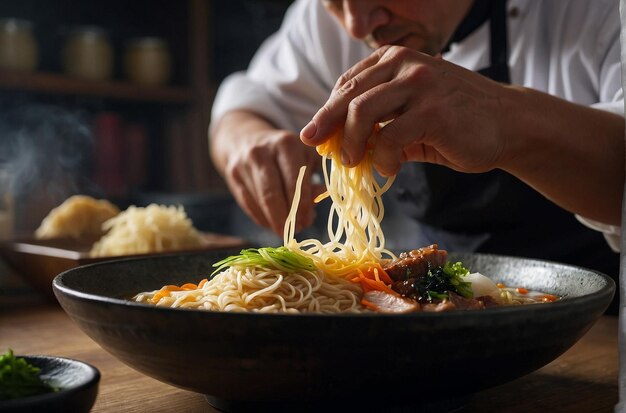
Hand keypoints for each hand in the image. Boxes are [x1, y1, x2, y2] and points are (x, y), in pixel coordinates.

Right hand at [218, 123, 322, 235]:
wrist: (247, 138)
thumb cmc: (285, 153)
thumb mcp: (304, 157)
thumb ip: (312, 179)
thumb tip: (318, 201)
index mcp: (286, 144)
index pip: (294, 181)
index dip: (301, 206)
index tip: (306, 222)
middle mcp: (263, 151)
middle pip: (273, 193)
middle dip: (284, 218)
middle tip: (293, 232)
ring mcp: (244, 162)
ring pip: (259, 201)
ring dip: (273, 221)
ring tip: (284, 230)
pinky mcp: (232, 174)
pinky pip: (247, 203)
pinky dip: (261, 218)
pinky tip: (271, 223)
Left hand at [300, 45, 509, 175]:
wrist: (508, 124)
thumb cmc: (456, 120)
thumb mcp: (410, 113)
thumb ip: (377, 123)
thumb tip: (339, 146)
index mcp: (395, 59)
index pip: (347, 84)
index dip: (326, 111)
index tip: (316, 135)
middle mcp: (405, 64)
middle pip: (347, 95)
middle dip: (326, 125)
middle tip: (321, 150)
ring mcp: (420, 85)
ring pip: (361, 112)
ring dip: (350, 143)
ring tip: (354, 162)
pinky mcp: (432, 111)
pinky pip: (388, 138)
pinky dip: (381, 159)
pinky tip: (388, 170)